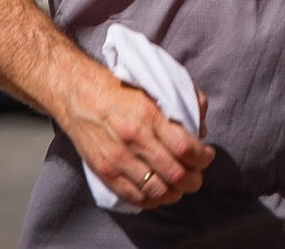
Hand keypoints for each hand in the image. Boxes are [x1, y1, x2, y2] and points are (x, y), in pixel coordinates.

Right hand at [64, 74, 214, 208]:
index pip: (186, 148)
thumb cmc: (119, 87)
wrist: (77, 91)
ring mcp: (118, 158)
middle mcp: (134, 138)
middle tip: (197, 174)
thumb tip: (201, 129)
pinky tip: (160, 192)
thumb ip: (183, 101)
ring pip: (158, 191)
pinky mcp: (105, 171)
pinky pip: (134, 197)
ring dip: (176, 193)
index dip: (203, 158)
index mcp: (149, 114)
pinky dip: (153, 200)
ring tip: (180, 185)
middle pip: (176, 174)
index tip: (207, 154)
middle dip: (194, 179)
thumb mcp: (154, 84)